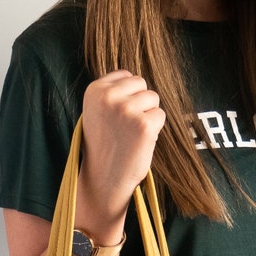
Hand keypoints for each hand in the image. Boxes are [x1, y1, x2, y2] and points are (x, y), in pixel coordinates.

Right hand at [79, 71, 166, 227]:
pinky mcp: (144, 125)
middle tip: (128, 127)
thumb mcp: (98, 112)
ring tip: (133, 133)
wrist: (104, 179)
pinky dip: (156, 129)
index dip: (129, 96)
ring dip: (149, 115)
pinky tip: (141, 141)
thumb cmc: (105, 146)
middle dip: (141, 103)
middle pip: (142, 83)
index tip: (119, 117)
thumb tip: (137, 80)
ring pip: (153, 98)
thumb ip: (112, 93)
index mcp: (95, 90)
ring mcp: (126, 109)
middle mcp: (109, 97)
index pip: (126, 76)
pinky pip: (160, 115)